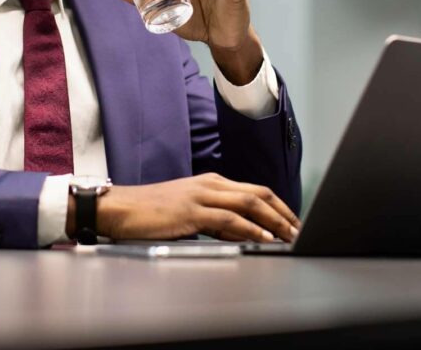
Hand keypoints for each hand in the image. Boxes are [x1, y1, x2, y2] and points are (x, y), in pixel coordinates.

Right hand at [80, 173, 299, 242]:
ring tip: (289, 236)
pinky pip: (229, 219)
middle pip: (259, 194)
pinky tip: (263, 238)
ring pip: (249, 204)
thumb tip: (243, 233)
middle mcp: (211, 184)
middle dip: (284, 213)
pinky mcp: (192, 211)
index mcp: (212, 182)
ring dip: (274, 222)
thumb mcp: (189, 212)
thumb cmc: (151, 213)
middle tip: (300, 230)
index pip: (256, 191)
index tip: (293, 222)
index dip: (279, 207)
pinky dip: (250, 228)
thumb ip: (216, 220)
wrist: (120, 208)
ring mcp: (202, 195)